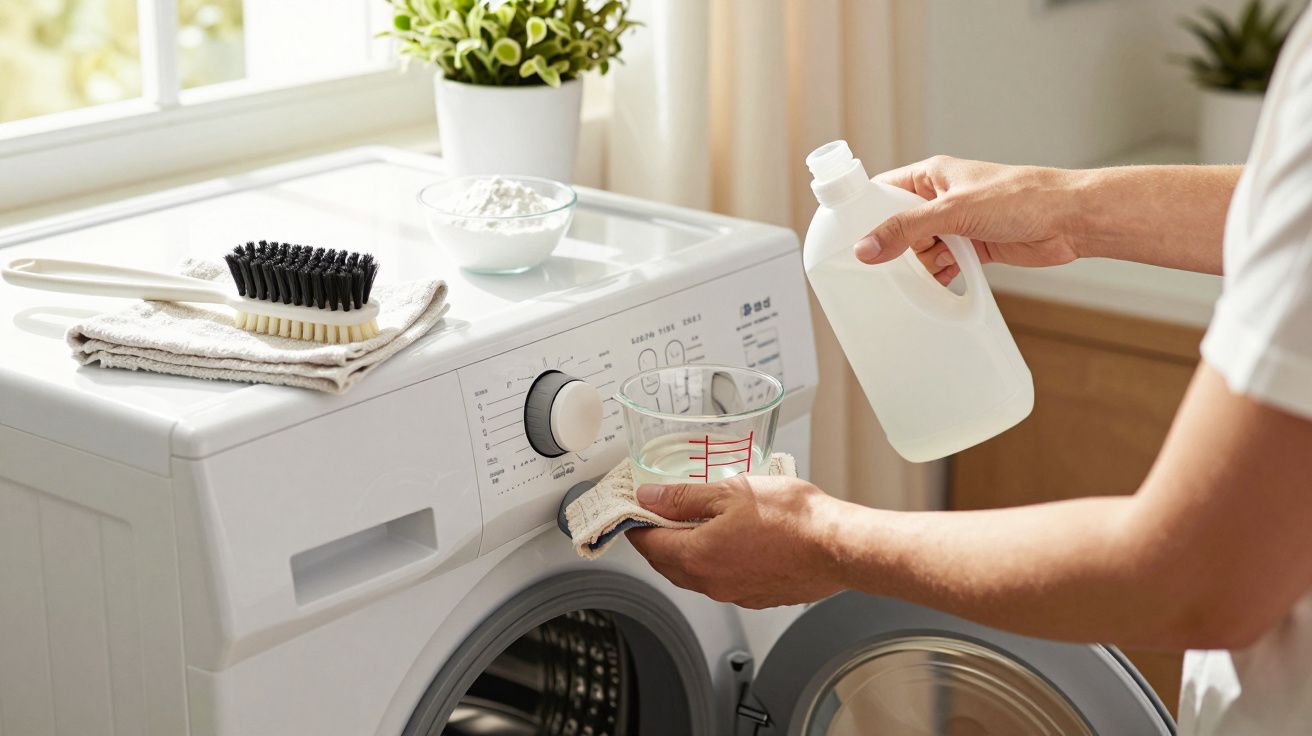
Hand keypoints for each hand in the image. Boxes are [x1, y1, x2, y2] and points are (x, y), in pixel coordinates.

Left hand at [626, 475, 846, 608]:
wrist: (838, 547)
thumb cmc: (792, 518)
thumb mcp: (731, 492)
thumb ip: (685, 496)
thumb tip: (650, 499)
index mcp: (698, 557)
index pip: (647, 546)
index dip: (636, 525)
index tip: (634, 508)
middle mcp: (712, 583)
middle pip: (667, 564)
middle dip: (658, 539)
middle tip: (660, 512)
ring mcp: (735, 593)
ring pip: (695, 573)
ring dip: (687, 550)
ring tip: (697, 520)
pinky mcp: (758, 596)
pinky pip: (723, 579)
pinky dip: (715, 560)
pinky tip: (730, 538)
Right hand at [857, 155, 1084, 284]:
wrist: (1069, 219)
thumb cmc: (1022, 196)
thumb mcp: (953, 211)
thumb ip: (906, 229)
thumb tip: (866, 247)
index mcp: (932, 175)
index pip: (883, 190)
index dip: (862, 210)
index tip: (843, 234)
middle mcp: (941, 199)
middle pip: (898, 226)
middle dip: (890, 248)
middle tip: (876, 267)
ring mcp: (957, 224)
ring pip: (920, 250)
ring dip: (917, 266)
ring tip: (911, 279)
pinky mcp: (974, 247)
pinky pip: (943, 265)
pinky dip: (938, 277)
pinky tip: (935, 286)